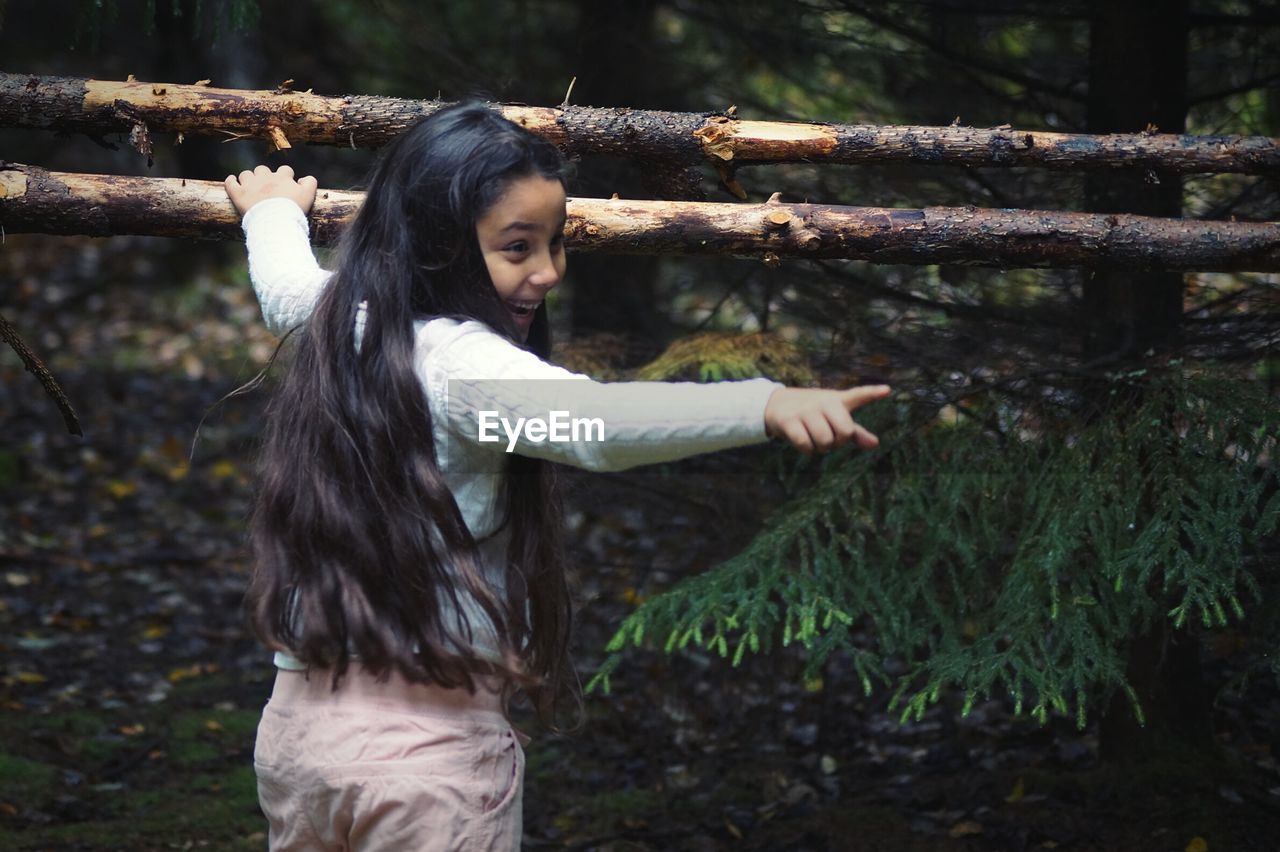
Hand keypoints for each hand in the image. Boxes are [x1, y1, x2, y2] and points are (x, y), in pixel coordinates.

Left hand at [224, 164, 317, 217]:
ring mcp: (250, 185)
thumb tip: (304, 179)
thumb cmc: (293, 210)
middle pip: (263, 170)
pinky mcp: (239, 194)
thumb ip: (310, 183)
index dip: (286, 177)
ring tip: (251, 188)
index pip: (285, 170)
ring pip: (246, 174)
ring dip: (248, 179)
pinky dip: (231, 181)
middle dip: (265, 176)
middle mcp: (265, 177)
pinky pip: (230, 183)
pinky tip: (232, 181)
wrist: (276, 222)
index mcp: (282, 177)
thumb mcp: (309, 196)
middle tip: (267, 189)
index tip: (287, 186)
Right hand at [764, 385, 890, 455]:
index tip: (887, 390)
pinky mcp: (790, 420)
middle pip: (844, 433)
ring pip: (825, 441)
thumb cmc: (813, 414)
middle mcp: (823, 402)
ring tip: (814, 437)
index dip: (872, 393)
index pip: (858, 395)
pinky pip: (806, 445)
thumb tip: (875, 443)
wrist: (777, 405)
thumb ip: (855, 432)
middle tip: (828, 436)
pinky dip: (807, 450)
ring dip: (820, 447)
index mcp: (838, 400)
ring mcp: (806, 410)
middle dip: (837, 442)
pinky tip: (803, 442)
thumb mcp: (835, 419)